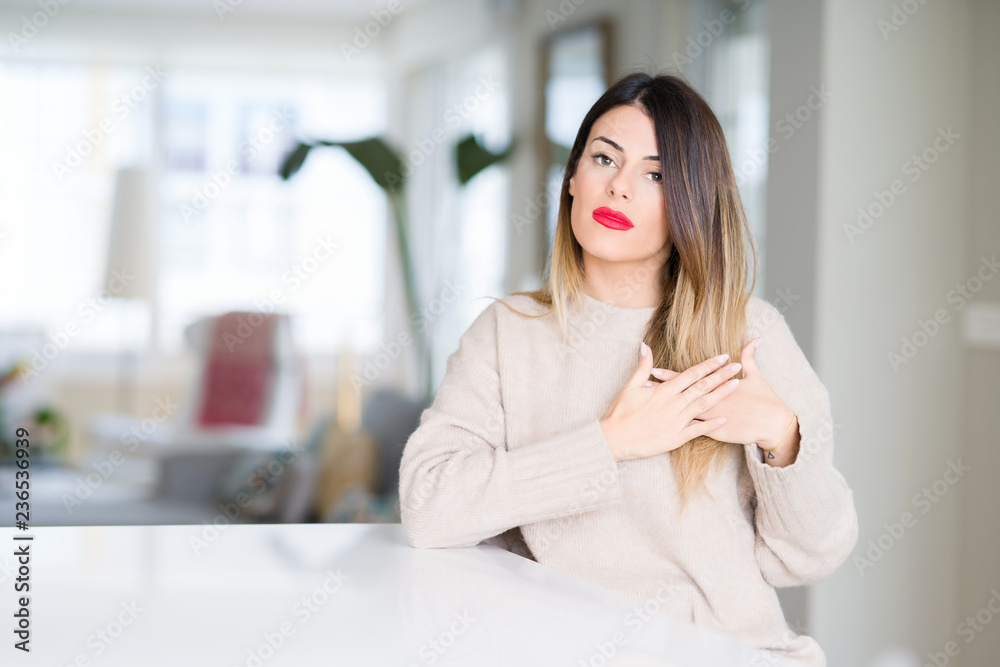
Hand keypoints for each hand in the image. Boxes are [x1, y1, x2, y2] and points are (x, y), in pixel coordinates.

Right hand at [599, 342, 742, 461]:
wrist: (614, 439)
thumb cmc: (620, 412)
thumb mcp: (630, 386)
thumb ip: (642, 366)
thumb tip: (645, 345)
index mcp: (663, 391)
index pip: (691, 374)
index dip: (708, 365)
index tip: (723, 357)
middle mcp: (673, 404)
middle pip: (702, 387)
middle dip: (721, 376)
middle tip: (737, 367)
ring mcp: (676, 421)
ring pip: (704, 406)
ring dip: (721, 395)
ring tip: (736, 386)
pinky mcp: (676, 438)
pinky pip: (697, 430)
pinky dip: (711, 424)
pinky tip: (724, 419)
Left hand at [653, 337, 793, 447]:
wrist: (774, 424)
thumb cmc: (765, 399)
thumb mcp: (756, 376)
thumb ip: (750, 357)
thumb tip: (755, 338)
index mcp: (718, 386)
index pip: (690, 379)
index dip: (671, 375)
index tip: (654, 371)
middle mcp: (712, 401)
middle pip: (683, 395)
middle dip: (663, 391)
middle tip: (644, 387)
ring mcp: (713, 418)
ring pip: (685, 414)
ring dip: (668, 410)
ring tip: (649, 406)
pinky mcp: (717, 433)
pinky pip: (695, 431)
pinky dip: (680, 428)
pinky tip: (665, 427)